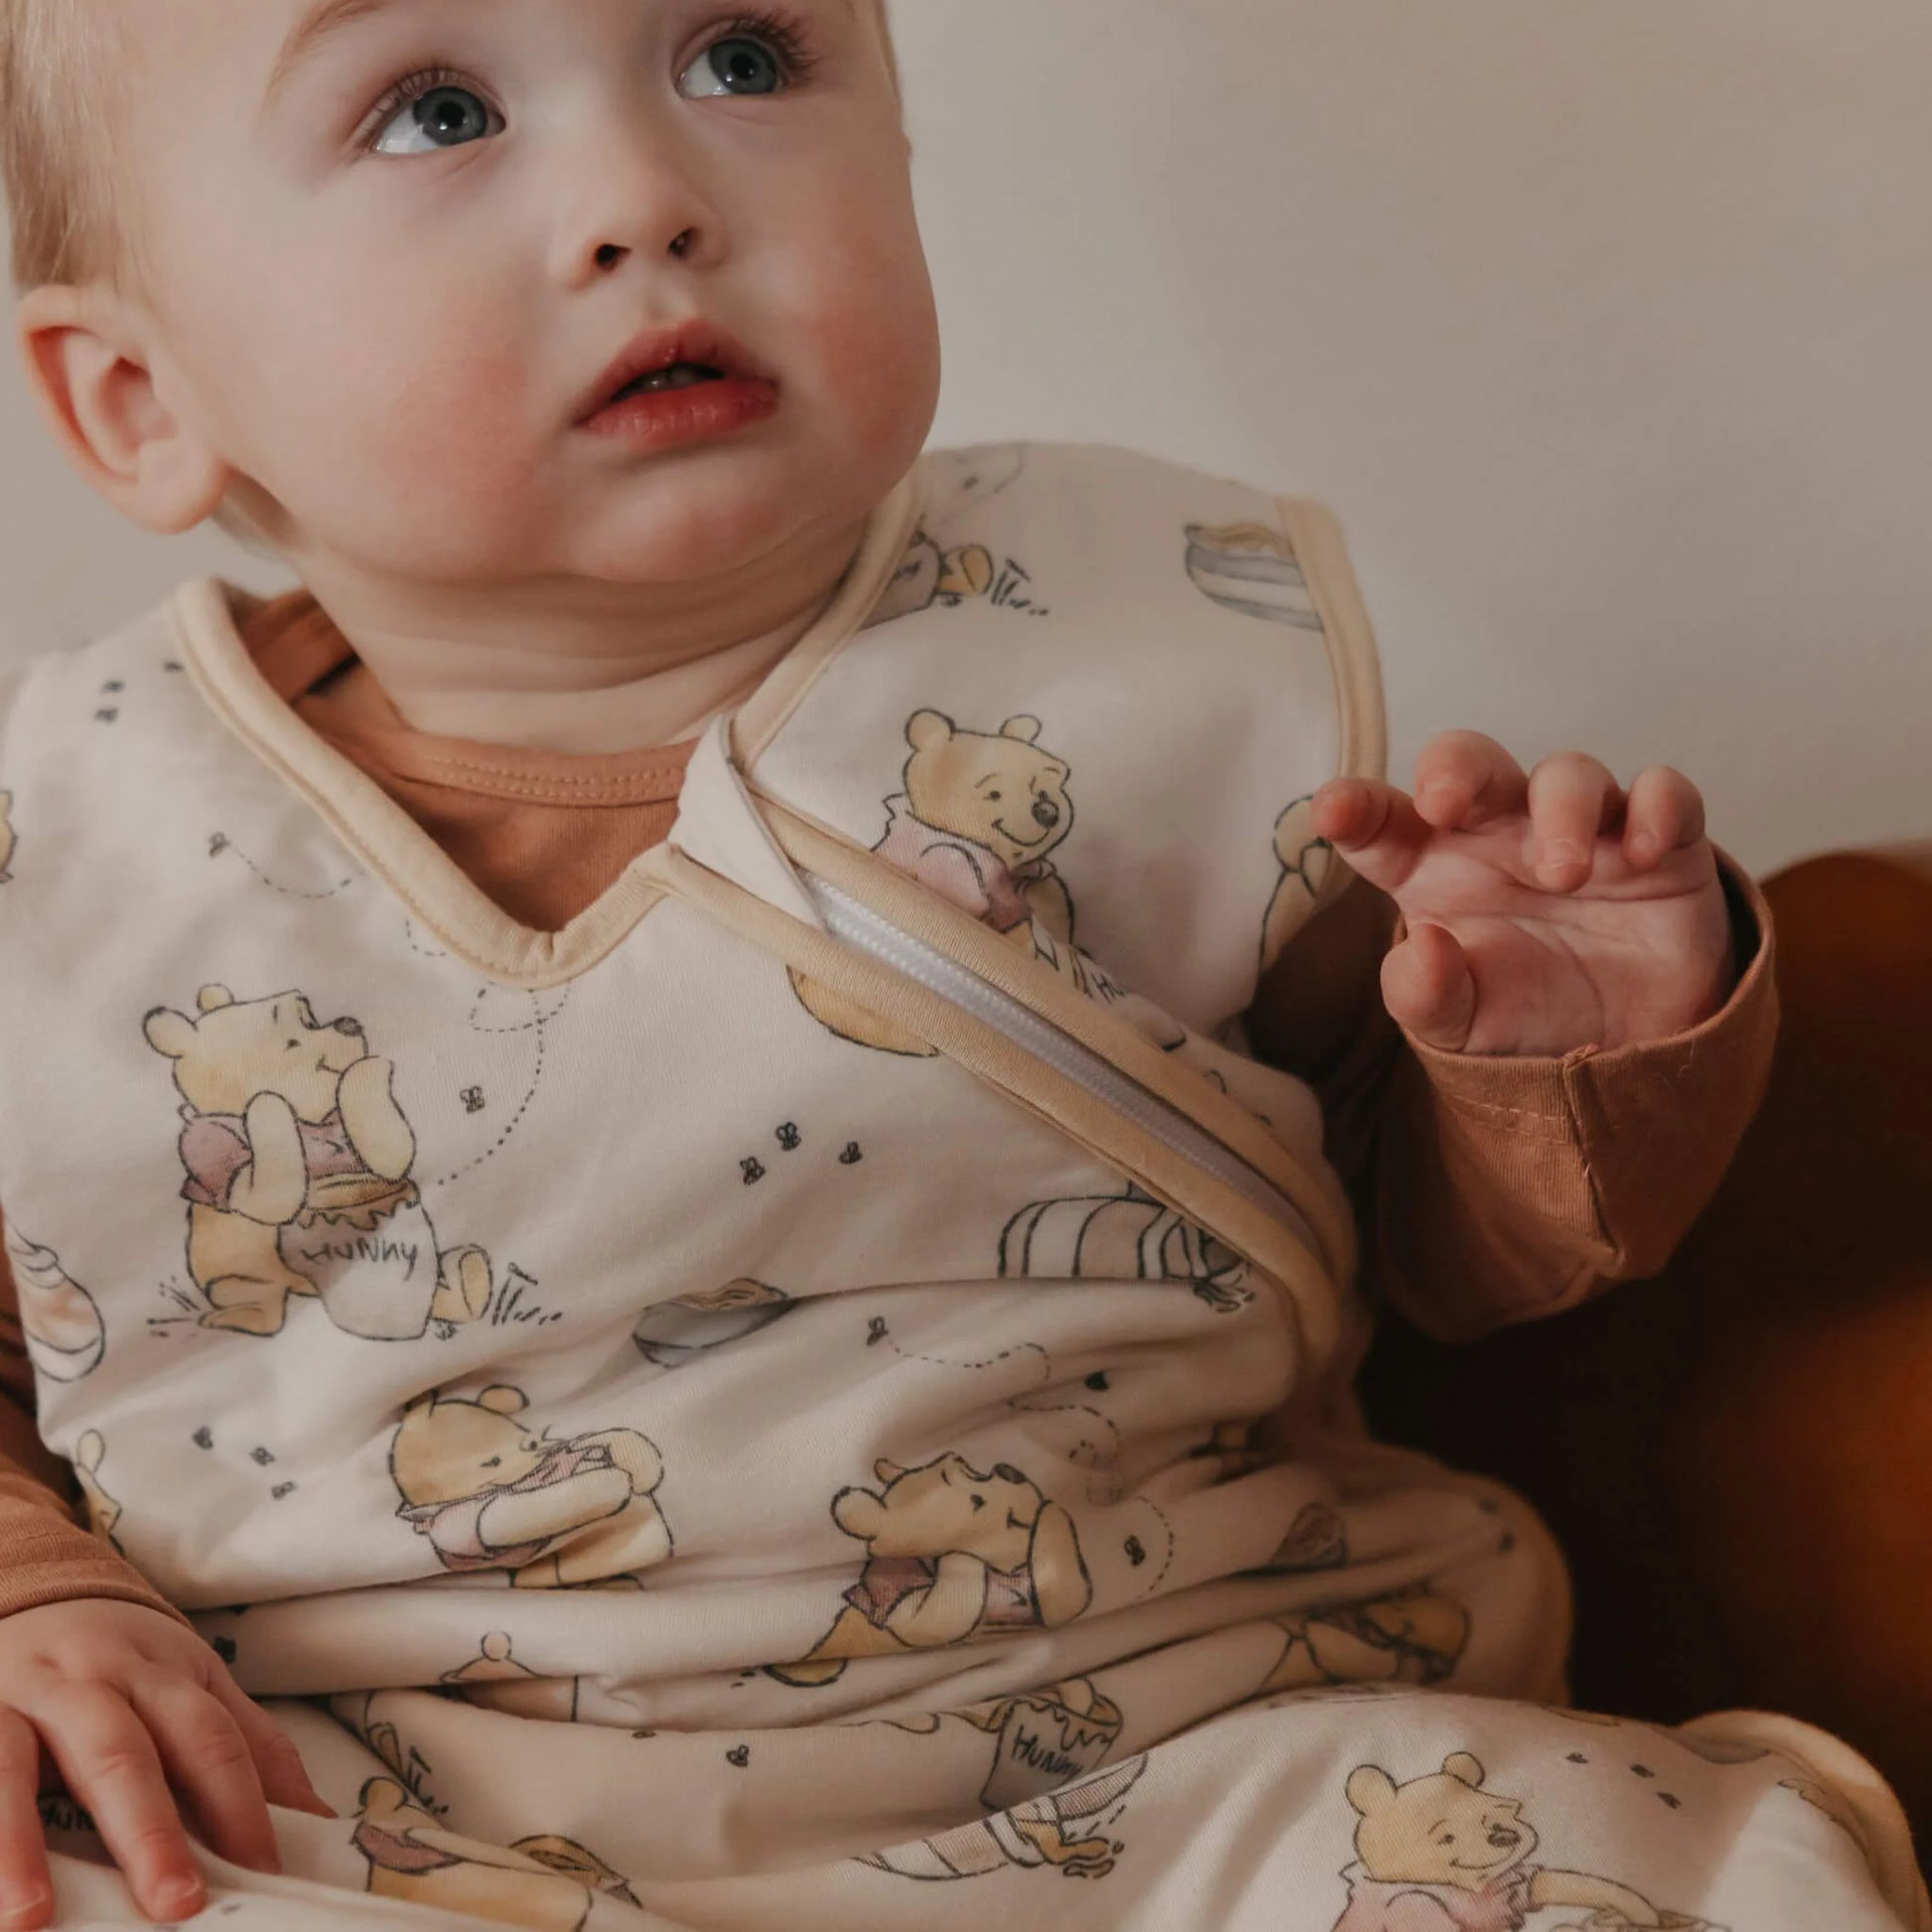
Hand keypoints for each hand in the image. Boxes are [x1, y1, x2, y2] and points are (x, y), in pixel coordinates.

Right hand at [0, 1600, 333, 1927]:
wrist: (36, 1589)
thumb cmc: (125, 1661)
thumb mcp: (195, 1686)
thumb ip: (252, 1750)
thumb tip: (319, 1823)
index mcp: (162, 1676)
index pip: (210, 1740)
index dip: (240, 1806)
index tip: (264, 1872)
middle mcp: (88, 1682)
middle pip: (123, 1754)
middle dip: (149, 1832)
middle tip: (175, 1905)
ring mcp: (13, 1698)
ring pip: (12, 1764)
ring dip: (19, 1842)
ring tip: (31, 1919)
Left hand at [1314, 735, 1736, 1056]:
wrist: (1624, 1052)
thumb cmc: (1521, 1014)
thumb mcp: (1458, 1026)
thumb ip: (1424, 995)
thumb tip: (1424, 950)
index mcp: (1431, 869)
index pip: (1382, 823)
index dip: (1356, 809)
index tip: (1335, 813)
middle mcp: (1500, 835)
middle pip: (1471, 765)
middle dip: (1454, 768)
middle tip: (1446, 804)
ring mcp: (1582, 830)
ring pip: (1569, 774)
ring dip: (1562, 810)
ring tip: (1561, 875)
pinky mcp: (1662, 845)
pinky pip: (1666, 795)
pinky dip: (1659, 807)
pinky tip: (1645, 851)